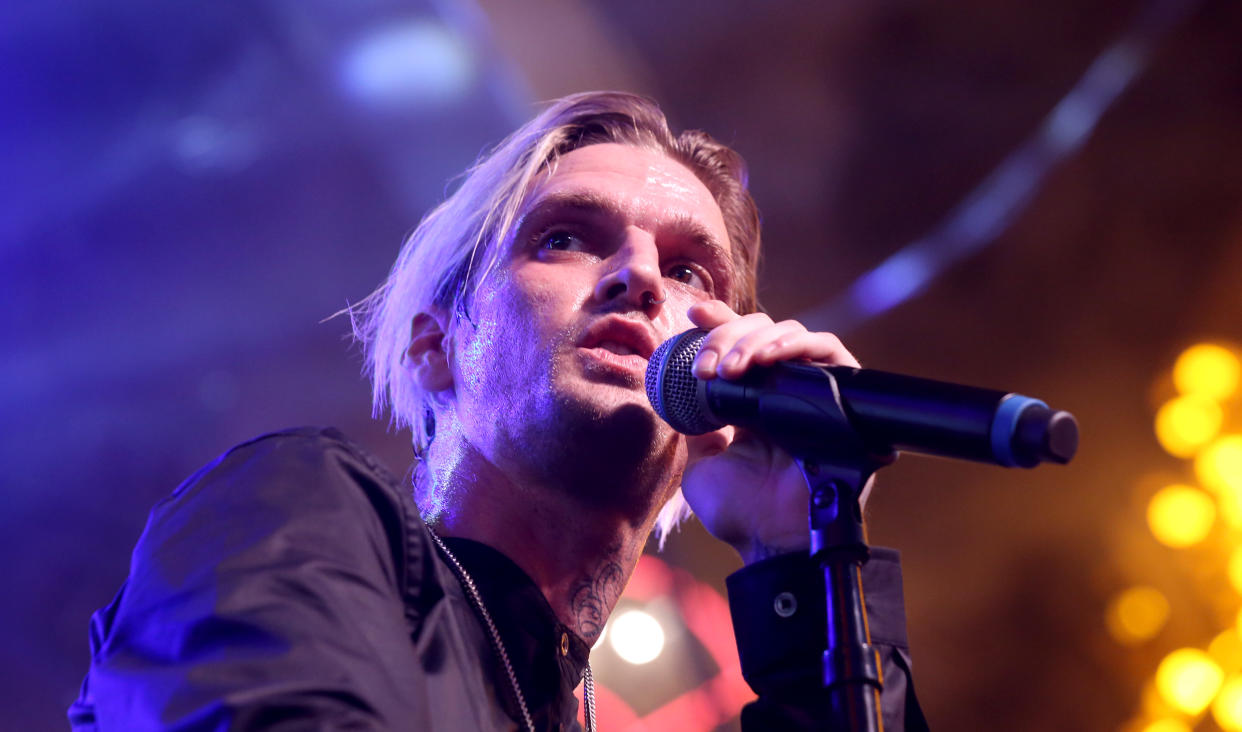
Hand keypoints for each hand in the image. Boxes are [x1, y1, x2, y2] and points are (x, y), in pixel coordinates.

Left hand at [677, 301, 871, 564]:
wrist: (772, 541)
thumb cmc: (738, 511)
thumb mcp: (699, 459)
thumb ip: (692, 423)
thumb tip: (672, 389)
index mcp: (752, 402)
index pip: (739, 346)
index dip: (719, 324)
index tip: (694, 314)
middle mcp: (784, 392)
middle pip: (761, 332)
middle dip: (727, 336)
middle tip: (706, 365)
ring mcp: (813, 391)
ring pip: (789, 334)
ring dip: (753, 342)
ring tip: (729, 368)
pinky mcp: (843, 396)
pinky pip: (828, 350)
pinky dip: (795, 345)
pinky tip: (766, 360)